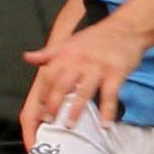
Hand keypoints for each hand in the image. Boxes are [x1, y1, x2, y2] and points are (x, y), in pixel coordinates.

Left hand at [18, 18, 144, 149]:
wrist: (126, 27)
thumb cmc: (95, 38)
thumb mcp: (68, 42)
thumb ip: (48, 53)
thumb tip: (27, 58)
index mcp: (65, 54)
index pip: (48, 77)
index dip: (42, 95)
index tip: (38, 112)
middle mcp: (79, 60)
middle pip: (62, 85)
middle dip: (53, 104)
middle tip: (49, 121)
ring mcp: (97, 66)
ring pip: (84, 91)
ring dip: (76, 110)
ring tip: (69, 125)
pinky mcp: (116, 72)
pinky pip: (110, 94)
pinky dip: (107, 110)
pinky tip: (105, 124)